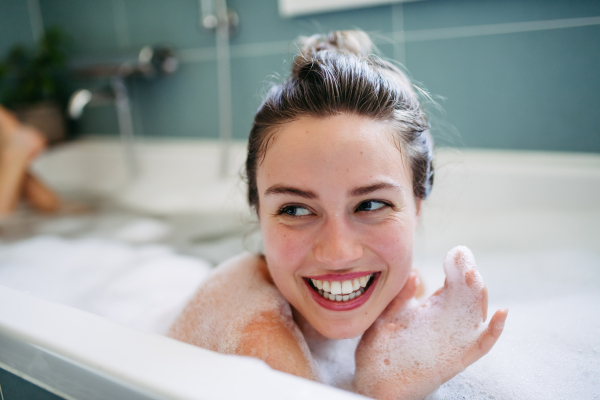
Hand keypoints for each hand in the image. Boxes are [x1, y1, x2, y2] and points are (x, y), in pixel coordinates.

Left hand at [354, 246, 507, 399]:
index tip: (457, 252)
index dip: (456, 269)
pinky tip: (502, 314)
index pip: (450, 286)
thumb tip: (416, 273)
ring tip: (476, 279)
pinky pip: (479, 346)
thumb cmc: (377, 351)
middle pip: (466, 296)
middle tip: (465, 261)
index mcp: (429, 311)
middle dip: (469, 278)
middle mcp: (445, 323)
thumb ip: (399, 298)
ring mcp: (452, 341)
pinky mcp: (455, 360)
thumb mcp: (385, 318)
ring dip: (480, 297)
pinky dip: (494, 332)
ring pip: (476, 316)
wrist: (372, 384)